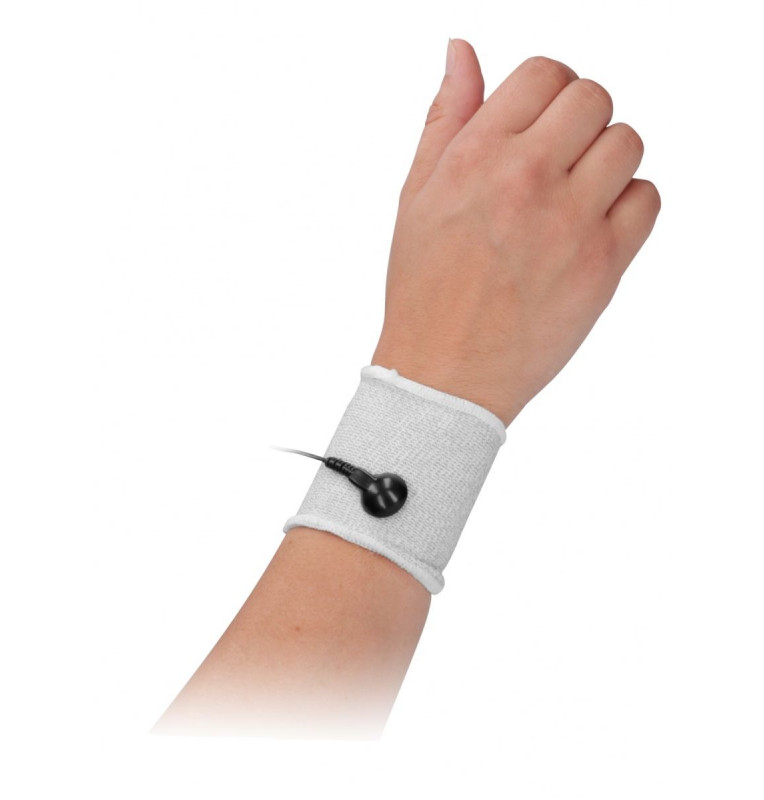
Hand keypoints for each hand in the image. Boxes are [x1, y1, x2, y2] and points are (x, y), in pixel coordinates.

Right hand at [371, 41, 660, 426]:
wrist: (445, 373)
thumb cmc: (424, 290)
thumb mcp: (416, 196)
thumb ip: (446, 118)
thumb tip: (461, 51)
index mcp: (477, 156)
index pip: (545, 74)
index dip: (547, 92)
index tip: (541, 122)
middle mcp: (527, 180)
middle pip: (594, 99)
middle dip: (578, 120)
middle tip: (557, 160)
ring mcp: (571, 222)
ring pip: (628, 142)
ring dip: (606, 158)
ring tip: (575, 195)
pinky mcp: (604, 265)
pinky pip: (648, 198)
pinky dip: (629, 203)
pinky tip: (594, 225)